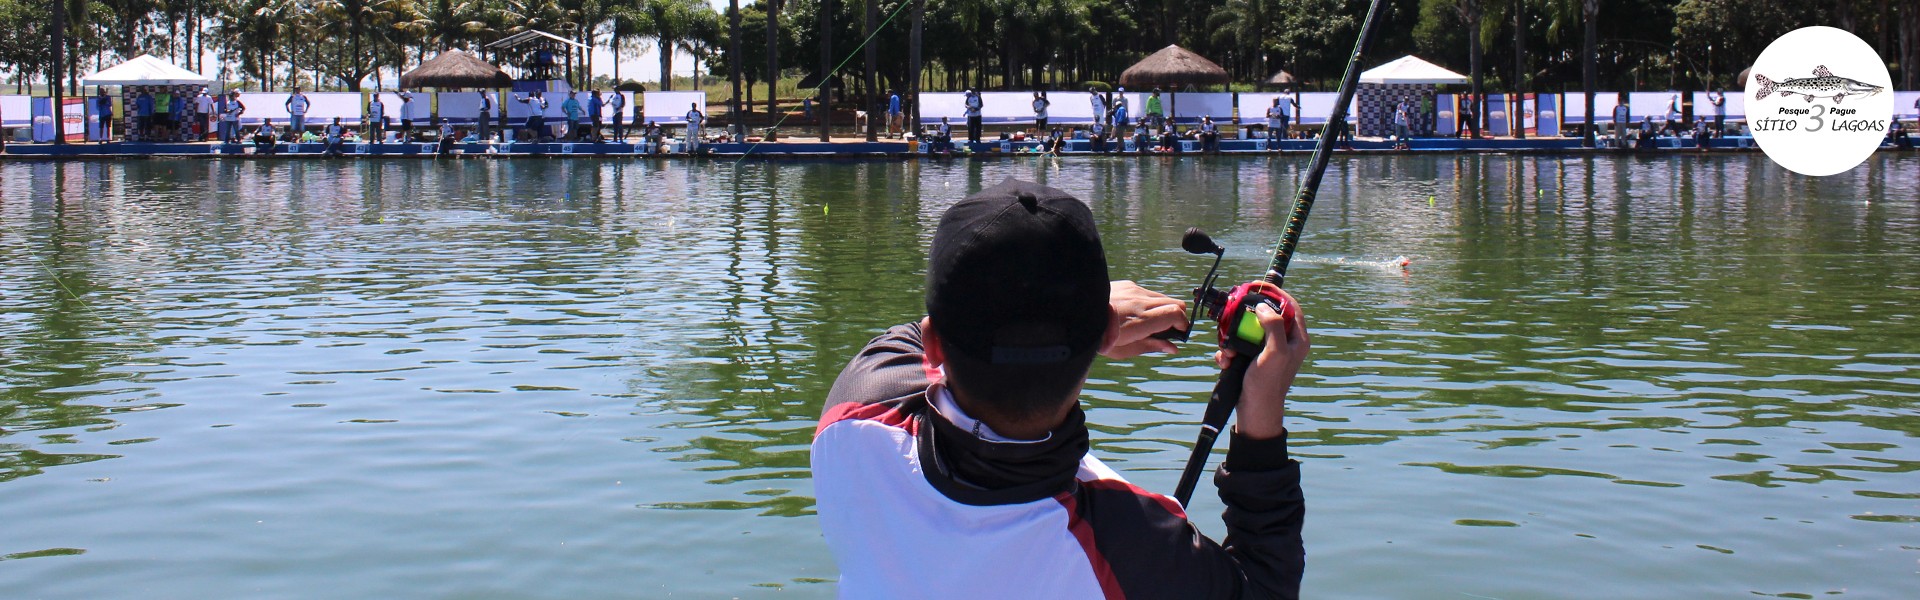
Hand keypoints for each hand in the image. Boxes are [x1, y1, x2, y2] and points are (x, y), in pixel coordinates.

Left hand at [1100, 280, 1186, 359]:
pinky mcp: (1126, 284)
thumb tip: (1173, 348)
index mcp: (1143, 319)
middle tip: (1167, 331)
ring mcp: (1134, 290)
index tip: (1179, 335)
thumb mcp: (1127, 350)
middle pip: (1175, 303)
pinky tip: (1132, 313)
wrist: (1076, 318)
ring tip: (1147, 324)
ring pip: (1161, 297)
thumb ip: (1152, 346)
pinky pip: (1145, 292)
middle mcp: (1141, 301)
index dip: (1183, 325)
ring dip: (1161, 309)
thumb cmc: (1101, 339)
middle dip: (1176, 317)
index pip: (1177, 314)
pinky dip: (1147, 302)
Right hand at [1215, 287, 1308, 439]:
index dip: (1276, 293)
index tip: (1259, 285)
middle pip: (1265, 315)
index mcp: (1296, 339)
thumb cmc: (1268, 385)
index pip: (1290, 306)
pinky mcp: (1250, 358)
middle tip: (1234, 315)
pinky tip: (1227, 362)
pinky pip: (1236, 346)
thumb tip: (1263, 306)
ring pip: (1247, 330)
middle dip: (1246, 318)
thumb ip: (1273, 326)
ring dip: (1233, 338)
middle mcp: (1283, 342)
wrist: (1254, 411)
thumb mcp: (1275, 353)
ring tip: (1230, 351)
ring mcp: (1266, 350)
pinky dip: (1228, 352)